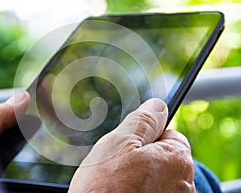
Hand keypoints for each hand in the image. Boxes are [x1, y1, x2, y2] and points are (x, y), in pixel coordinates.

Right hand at [69, 98, 194, 192]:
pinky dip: (139, 192)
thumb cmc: (105, 187)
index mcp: (177, 159)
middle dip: (142, 157)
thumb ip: (144, 120)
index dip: (147, 137)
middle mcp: (183, 184)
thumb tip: (158, 105)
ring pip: (155, 178)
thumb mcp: (120, 142)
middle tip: (119, 166)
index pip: (170, 135)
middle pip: (162, 158)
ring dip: (139, 177)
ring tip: (117, 184)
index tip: (130, 146)